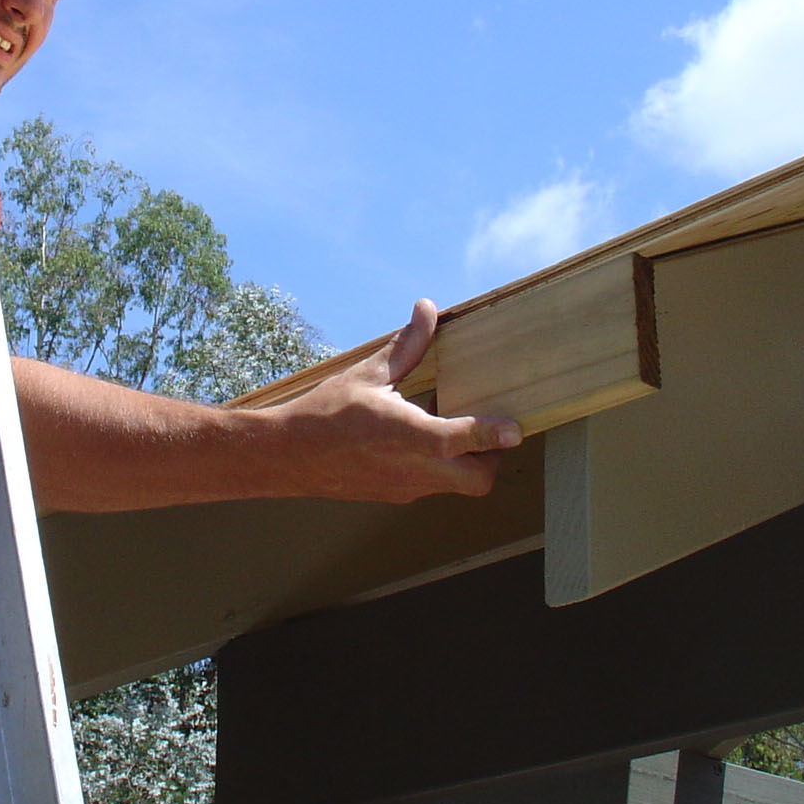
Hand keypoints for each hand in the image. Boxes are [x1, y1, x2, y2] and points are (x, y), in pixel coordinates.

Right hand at [260, 298, 521, 502]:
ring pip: (458, 486)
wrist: (288, 456)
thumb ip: (406, 345)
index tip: (516, 428)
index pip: (460, 440)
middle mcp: (411, 468)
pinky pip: (434, 485)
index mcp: (405, 434)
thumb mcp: (368, 374)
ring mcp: (406, 486)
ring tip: (453, 428)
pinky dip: (442, 467)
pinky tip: (423, 441)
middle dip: (493, 456)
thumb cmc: (326, 412)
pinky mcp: (396, 495)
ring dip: (467, 462)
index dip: (492, 434)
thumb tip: (428, 308)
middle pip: (477, 480)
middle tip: (488, 427)